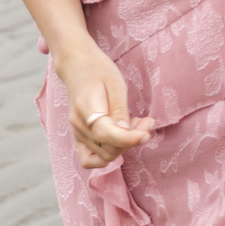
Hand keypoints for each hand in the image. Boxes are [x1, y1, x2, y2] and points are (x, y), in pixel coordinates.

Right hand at [53, 41, 153, 169]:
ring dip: (124, 145)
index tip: (147, 133)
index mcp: (87, 108)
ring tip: (135, 124)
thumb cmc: (99, 71)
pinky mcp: (79, 137)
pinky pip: (90, 159)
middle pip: (108, 148)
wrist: (78, 66)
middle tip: (146, 122)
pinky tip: (121, 137)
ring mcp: (77, 133)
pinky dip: (108, 153)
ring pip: (103, 155)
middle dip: (131, 139)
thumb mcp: (116, 85)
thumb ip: (120, 111)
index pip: (106, 134)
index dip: (129, 138)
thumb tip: (127, 135)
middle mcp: (79, 125)